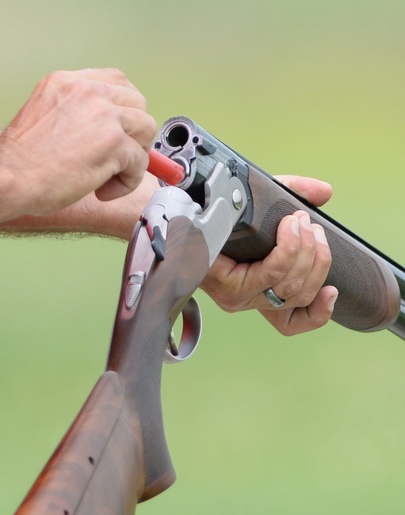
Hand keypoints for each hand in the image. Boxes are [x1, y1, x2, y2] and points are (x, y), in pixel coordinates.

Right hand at [0, 69, 157, 217]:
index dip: (123, 108)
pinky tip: (102, 191)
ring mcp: (104, 115)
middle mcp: (88, 91)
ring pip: (145, 130)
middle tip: (117, 157)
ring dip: (133, 158)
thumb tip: (111, 129)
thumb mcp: (45, 114)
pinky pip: (140, 162)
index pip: (115, 81)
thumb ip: (75, 113)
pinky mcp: (114, 143)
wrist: (7, 177)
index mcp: (67, 82)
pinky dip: (126, 182)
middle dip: (134, 132)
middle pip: (137, 103)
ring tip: (108, 177)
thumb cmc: (19, 160)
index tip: (119, 128)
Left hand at [200, 176, 337, 335]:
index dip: (320, 312)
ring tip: (299, 221)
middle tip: (310, 225)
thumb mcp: (265, 204)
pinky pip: (271, 273)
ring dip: (304, 249)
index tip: (333, 289)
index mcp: (260, 292)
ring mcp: (238, 296)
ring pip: (289, 283)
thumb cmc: (220, 212)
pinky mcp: (227, 286)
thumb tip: (326, 192)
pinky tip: (292, 233)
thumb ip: (295, 194)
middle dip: (317, 257)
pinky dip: (287, 251)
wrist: (180, 210)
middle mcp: (250, 300)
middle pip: (301, 293)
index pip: (295, 322)